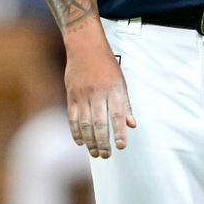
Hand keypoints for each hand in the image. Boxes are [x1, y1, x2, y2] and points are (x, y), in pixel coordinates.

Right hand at [64, 32, 136, 157]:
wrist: (85, 47)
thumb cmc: (106, 64)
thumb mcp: (121, 82)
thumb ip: (125, 104)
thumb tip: (131, 124)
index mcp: (114, 89)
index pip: (117, 115)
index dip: (119, 132)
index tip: (121, 146)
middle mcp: (98, 93)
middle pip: (100, 123)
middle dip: (103, 142)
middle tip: (106, 155)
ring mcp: (82, 95)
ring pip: (85, 124)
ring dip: (90, 141)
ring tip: (95, 153)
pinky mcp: (71, 96)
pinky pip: (73, 118)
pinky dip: (76, 132)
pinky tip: (81, 142)